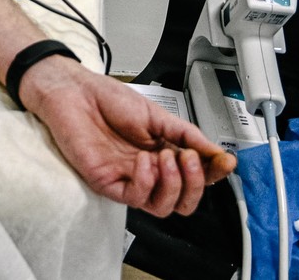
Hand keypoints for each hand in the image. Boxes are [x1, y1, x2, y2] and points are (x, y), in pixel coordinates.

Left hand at [20, 57, 235, 216]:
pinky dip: (147, 182)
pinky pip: (135, 198)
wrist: (75, 91)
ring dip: (173, 184)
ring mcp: (129, 179)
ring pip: (162, 207)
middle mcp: (149, 171)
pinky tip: (146, 161)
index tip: (224, 161)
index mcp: (164, 154)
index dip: (212, 173)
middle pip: (183, 201)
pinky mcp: (108, 183)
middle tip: (191, 159)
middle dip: (195, 184)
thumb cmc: (108, 99)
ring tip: (167, 157)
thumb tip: (218, 154)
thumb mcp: (158, 115)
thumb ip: (188, 135)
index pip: (196, 177)